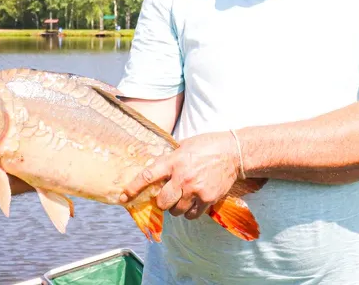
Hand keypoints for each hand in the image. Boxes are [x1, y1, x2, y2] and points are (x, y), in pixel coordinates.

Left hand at [121, 132, 239, 219]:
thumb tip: (154, 167)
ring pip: (176, 210)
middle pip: (162, 201)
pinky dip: (190, 212)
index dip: (133, 188)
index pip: (148, 176)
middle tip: (167, 196)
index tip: (124, 196)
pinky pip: (192, 215)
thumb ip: (169, 158)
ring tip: (183, 198)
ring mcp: (195, 190)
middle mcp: (182, 177)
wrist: (234, 153)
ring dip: (176, 207)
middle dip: (162, 201)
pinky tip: (193, 202)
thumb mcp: (184, 145)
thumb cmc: (208, 145)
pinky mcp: (208, 199)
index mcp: (174, 161)